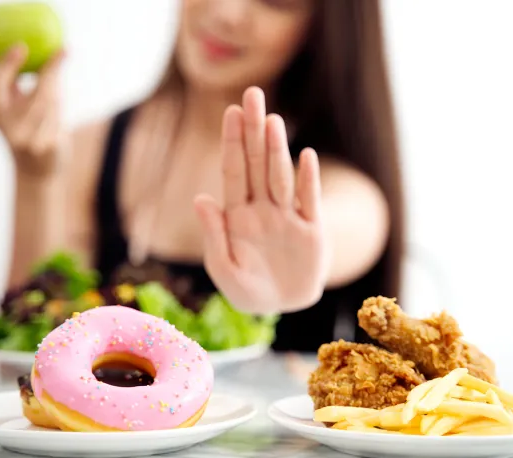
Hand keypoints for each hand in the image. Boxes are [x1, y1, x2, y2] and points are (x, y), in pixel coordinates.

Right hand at [0, 44, 65, 179]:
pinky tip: (62, 115)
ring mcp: (30, 140)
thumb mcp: (17, 114)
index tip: (22, 46)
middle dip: (51, 70)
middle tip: (64, 51)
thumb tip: (40, 57)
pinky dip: (63, 114)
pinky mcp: (49, 148)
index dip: (6, 65)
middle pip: (35, 93)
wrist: (36, 174)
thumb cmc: (28, 136)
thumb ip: (22, 91)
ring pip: (52, 106)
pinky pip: (61, 120)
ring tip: (60, 90)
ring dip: (59, 93)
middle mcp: (10, 128)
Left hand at [194, 87, 326, 313]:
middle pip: (257, 163)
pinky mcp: (311, 230)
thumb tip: (201, 197)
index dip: (232, 142)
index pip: (234, 171)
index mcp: (237, 215)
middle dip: (254, 131)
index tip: (230, 112)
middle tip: (253, 95)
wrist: (280, 307)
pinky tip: (306, 156)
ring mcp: (288, 216)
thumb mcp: (224, 267)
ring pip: (281, 176)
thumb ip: (214, 233)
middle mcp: (262, 208)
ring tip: (273, 121)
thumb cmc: (246, 290)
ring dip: (277, 150)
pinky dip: (308, 179)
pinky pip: (310, 200)